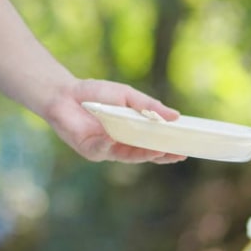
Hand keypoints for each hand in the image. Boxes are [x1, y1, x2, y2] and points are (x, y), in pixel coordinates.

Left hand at [43, 78, 184, 163]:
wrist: (65, 93)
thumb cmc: (96, 94)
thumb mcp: (127, 95)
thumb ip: (149, 106)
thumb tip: (175, 116)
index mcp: (130, 133)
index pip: (152, 144)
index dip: (168, 148)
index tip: (184, 149)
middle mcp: (120, 145)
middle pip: (144, 154)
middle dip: (161, 155)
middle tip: (178, 154)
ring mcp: (105, 149)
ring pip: (127, 156)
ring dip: (143, 154)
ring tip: (159, 150)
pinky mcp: (89, 150)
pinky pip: (102, 150)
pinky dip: (109, 145)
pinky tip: (116, 139)